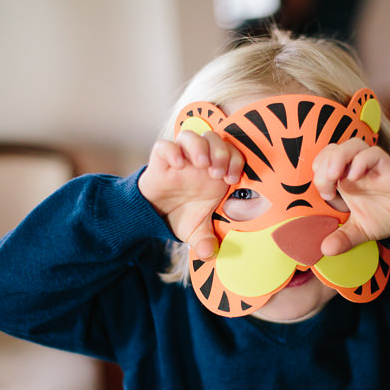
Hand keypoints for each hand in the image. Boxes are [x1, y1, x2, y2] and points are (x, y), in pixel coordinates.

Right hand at [139, 131, 243, 258]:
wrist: (154, 214)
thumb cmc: (181, 216)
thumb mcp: (196, 232)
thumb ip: (206, 241)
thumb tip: (209, 253)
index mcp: (215, 173)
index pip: (231, 153)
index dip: (235, 160)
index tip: (232, 179)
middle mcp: (199, 161)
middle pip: (214, 138)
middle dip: (220, 152)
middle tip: (217, 174)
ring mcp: (180, 158)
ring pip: (191, 135)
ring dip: (200, 147)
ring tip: (202, 165)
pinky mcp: (160, 160)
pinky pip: (165, 145)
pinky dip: (172, 150)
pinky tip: (179, 165)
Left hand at [312, 139, 389, 255]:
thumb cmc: (386, 216)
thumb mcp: (360, 232)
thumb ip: (343, 238)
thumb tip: (326, 250)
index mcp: (344, 180)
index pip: (323, 161)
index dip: (317, 173)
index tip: (324, 194)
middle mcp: (355, 169)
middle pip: (333, 149)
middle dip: (323, 164)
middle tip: (327, 189)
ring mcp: (371, 167)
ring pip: (352, 145)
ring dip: (338, 157)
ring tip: (334, 177)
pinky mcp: (388, 168)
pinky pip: (373, 153)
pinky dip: (361, 161)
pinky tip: (355, 177)